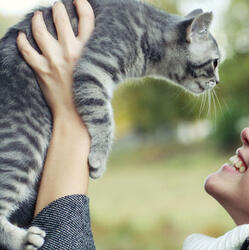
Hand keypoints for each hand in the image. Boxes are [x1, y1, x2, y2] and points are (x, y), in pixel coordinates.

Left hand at [16, 0, 94, 115]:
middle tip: (57, 6)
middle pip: (61, 19)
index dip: (82, 5)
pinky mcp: (41, 70)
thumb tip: (95, 44)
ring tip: (38, 16)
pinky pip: (27, 50)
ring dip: (38, 20)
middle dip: (58, 9)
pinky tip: (22, 35)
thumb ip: (98, 57)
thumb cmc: (92, 96)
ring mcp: (54, 60)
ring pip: (41, 31)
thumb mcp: (102, 74)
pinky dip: (22, 41)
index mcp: (89, 51)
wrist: (76, 116)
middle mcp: (71, 52)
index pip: (87, 19)